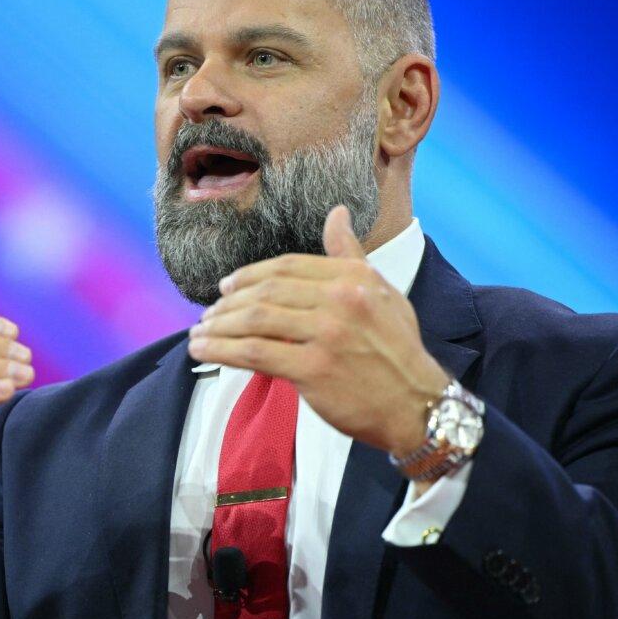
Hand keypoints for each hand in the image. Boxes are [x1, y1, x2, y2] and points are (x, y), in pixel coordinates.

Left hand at [187, 206, 448, 457]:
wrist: (417, 406)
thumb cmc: (397, 351)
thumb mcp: (383, 293)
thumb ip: (350, 255)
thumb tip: (336, 213)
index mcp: (354, 277)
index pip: (287, 266)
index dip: (250, 275)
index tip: (227, 287)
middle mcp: (341, 300)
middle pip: (267, 291)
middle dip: (230, 302)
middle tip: (210, 313)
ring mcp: (327, 334)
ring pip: (255, 320)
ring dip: (219, 326)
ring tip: (199, 333)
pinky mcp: (313, 370)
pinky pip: (254, 354)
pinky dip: (222, 350)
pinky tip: (204, 351)